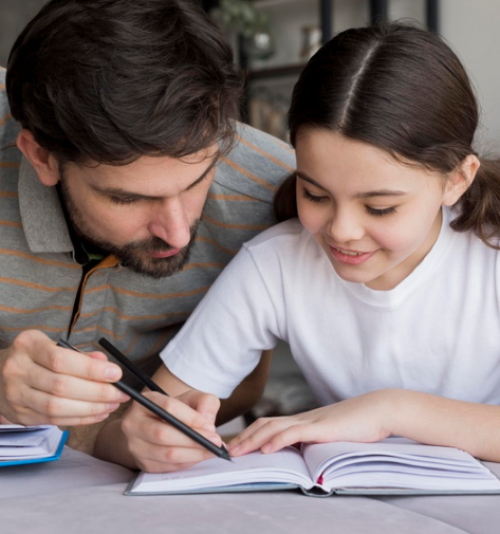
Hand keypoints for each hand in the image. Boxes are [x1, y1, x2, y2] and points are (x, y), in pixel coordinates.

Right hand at [0, 330, 128, 425]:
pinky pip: (54, 420)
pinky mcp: (20, 415)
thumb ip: (80, 355)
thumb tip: (105, 363)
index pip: (62, 359)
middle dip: (98, 392)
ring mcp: (16, 394)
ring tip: (112, 405)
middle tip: (121, 394)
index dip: (91, 369)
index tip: (117, 373)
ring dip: (91, 409)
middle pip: (62, 386)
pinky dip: (80, 419)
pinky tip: (98, 414)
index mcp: (28, 345)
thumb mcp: (53, 345)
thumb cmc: (35, 357)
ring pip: (57, 407)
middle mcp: (17, 369)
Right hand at [121, 389, 222, 472]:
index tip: (211, 427)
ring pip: (166, 453)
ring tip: (212, 450)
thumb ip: (204, 402)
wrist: (154, 426)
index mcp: (146, 401)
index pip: (168, 408)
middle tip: (215, 442)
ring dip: (193, 454)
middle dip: (194, 439)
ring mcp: (135, 445)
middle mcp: (134, 422)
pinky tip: (199, 457)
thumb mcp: (190, 398)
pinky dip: (186, 463)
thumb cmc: (176, 411)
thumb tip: (207, 421)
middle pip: (163, 434)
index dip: (191, 418)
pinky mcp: (141, 463)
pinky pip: (167, 467)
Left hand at [228, 390, 392, 455]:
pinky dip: (277, 441)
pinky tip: (266, 449)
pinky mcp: (322, 428)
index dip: (250, 435)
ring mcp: (312, 421)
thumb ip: (316, 440)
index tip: (235, 447)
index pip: (270, 425)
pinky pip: (295, 433)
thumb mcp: (332, 433)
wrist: (379, 410)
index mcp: (304, 421)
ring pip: (274, 428)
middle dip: (243, 438)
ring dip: (252, 440)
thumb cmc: (359, 423)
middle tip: (224, 451)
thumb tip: (302, 452)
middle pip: (265, 425)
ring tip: (236, 452)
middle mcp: (303, 418)